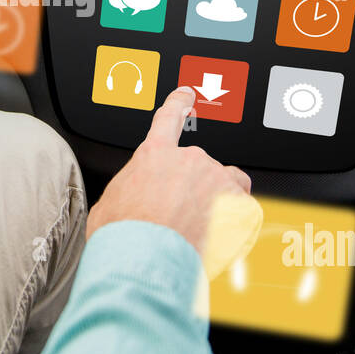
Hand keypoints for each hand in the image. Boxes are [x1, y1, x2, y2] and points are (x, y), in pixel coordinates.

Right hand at [87, 87, 252, 255]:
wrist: (144, 259)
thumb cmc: (122, 236)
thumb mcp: (109, 204)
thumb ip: (127, 191)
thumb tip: (127, 202)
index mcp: (154, 154)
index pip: (168, 119)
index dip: (179, 103)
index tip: (188, 94)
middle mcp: (188, 159)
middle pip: (200, 165)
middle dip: (192, 189)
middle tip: (179, 217)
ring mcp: (214, 178)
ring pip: (228, 181)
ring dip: (219, 198)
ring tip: (205, 225)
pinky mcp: (235, 202)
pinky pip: (245, 205)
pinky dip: (237, 219)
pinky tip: (221, 235)